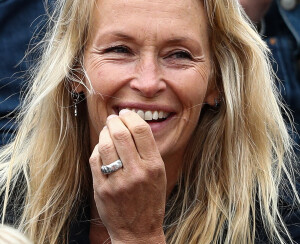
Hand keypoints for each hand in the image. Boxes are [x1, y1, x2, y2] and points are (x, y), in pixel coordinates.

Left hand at [89, 110, 166, 243]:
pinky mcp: (102, 189)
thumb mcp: (158, 174)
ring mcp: (118, 181)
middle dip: (114, 120)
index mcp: (154, 166)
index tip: (126, 113)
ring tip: (107, 131)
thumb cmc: (150, 199)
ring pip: (105, 143)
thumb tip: (131, 124)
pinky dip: (98, 148)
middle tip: (113, 118)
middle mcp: (137, 172)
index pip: (141, 130)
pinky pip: (95, 159)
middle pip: (121, 133)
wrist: (138, 231)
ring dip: (104, 132)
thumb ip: (147, 150)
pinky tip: (102, 148)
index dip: (131, 116)